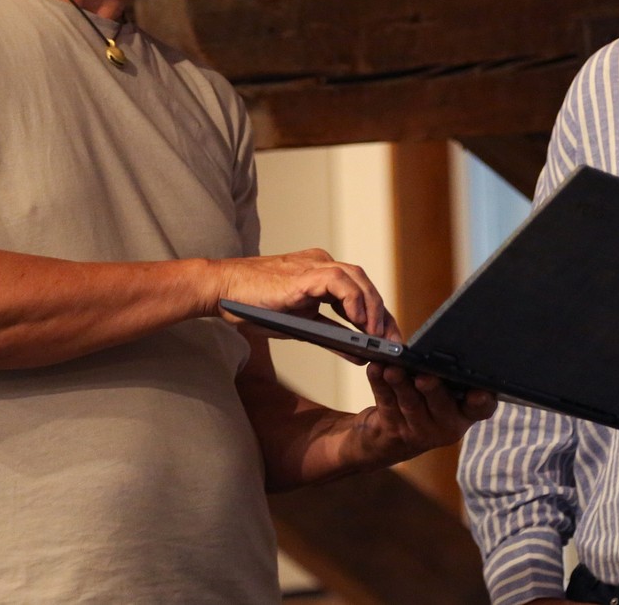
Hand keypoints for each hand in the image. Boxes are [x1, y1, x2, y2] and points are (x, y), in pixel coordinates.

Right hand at [212, 248, 397, 338]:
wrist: (222, 291)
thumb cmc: (257, 308)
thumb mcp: (302, 327)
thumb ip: (332, 337)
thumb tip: (361, 354)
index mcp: (322, 274)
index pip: (361, 292)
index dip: (379, 316)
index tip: (392, 340)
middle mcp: (323, 264)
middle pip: (365, 284)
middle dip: (383, 314)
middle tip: (395, 343)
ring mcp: (314, 266)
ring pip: (357, 278)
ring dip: (372, 308)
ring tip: (380, 337)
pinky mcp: (304, 274)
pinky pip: (338, 282)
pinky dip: (353, 302)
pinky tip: (360, 324)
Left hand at [344, 363, 497, 466]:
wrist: (395, 436)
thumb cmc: (427, 399)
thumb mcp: (443, 391)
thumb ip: (447, 374)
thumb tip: (436, 344)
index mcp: (466, 411)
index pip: (481, 407)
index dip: (482, 401)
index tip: (478, 393)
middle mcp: (447, 425)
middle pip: (441, 405)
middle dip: (432, 389)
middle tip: (424, 377)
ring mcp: (420, 431)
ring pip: (410, 404)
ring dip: (401, 384)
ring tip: (392, 369)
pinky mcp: (394, 430)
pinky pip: (386, 403)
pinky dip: (379, 384)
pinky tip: (376, 369)